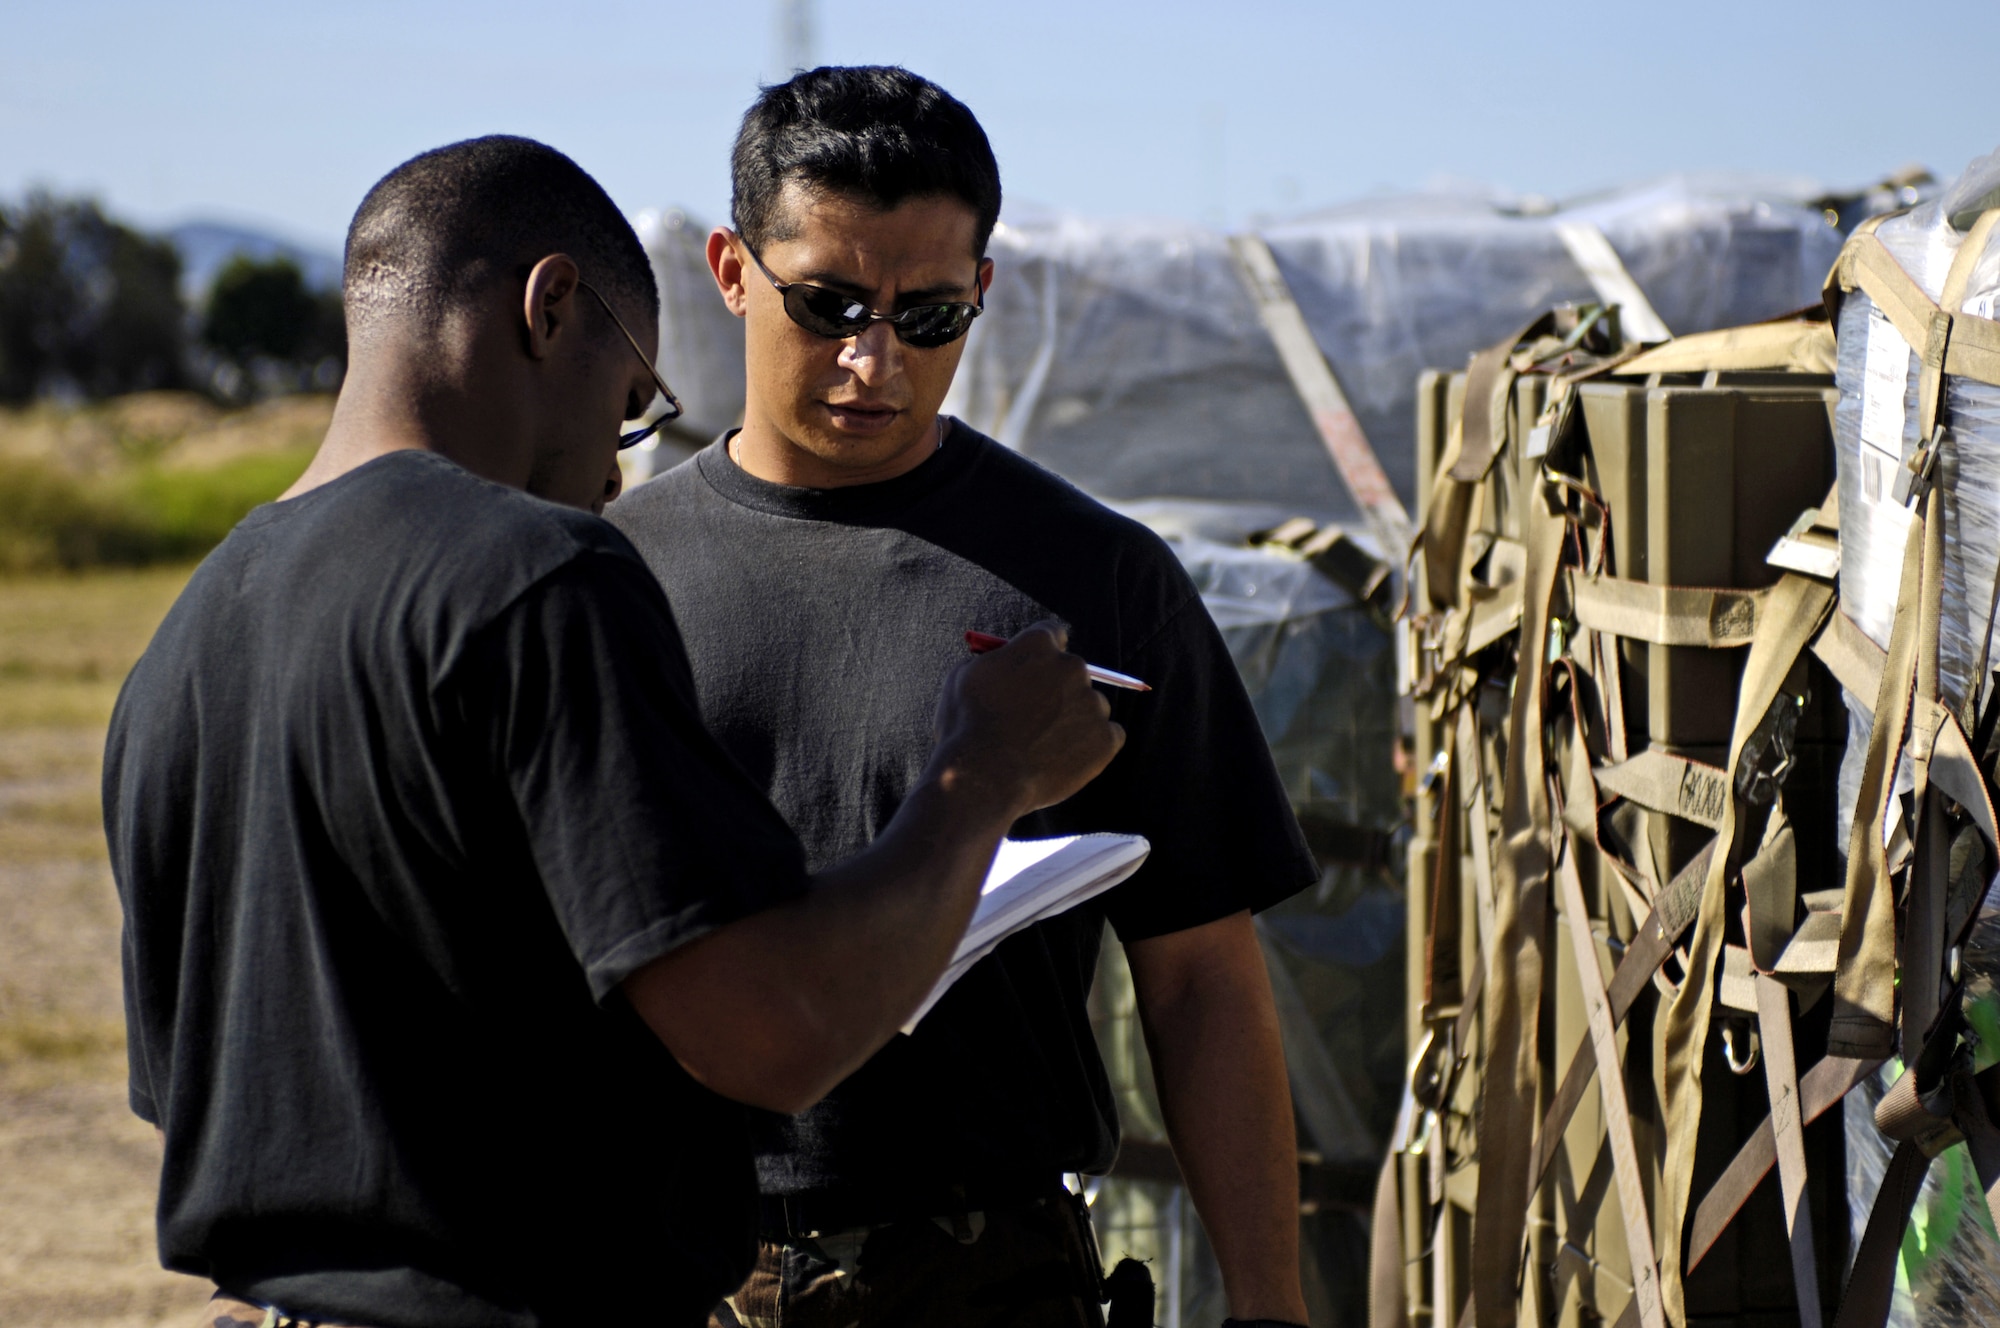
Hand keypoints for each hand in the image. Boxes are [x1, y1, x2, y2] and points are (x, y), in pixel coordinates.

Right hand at [930, 620, 1124, 817]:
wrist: (984, 777)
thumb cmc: (967, 728)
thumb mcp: (963, 678)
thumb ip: (993, 662)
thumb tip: (1003, 661)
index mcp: (1038, 645)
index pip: (1052, 635)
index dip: (1041, 657)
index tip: (1035, 672)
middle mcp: (1072, 667)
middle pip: (1073, 671)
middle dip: (1057, 689)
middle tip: (1036, 717)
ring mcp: (1092, 703)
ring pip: (1090, 706)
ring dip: (1074, 719)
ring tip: (1043, 747)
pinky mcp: (1105, 738)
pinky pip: (1109, 736)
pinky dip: (1092, 746)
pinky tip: (1065, 758)